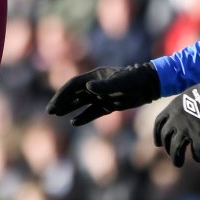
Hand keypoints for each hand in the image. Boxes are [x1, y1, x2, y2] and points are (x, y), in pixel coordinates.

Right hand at [46, 63, 160, 125]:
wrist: (150, 85)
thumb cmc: (135, 80)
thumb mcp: (120, 83)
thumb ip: (104, 86)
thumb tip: (87, 88)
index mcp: (94, 77)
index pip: (73, 86)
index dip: (62, 94)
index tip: (54, 104)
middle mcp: (95, 86)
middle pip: (74, 94)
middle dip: (62, 102)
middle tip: (50, 111)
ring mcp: (102, 95)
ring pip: (81, 103)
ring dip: (69, 108)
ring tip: (57, 115)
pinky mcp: (109, 105)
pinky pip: (93, 111)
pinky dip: (84, 117)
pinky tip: (75, 122)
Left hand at [153, 62, 199, 166]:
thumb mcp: (186, 98)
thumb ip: (182, 110)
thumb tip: (185, 119)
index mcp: (170, 109)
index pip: (158, 125)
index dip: (157, 135)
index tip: (158, 144)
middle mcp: (174, 120)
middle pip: (166, 138)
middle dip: (168, 149)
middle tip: (173, 156)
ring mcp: (185, 127)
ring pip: (176, 147)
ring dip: (177, 157)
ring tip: (178, 164)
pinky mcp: (199, 134)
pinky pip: (196, 149)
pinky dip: (197, 155)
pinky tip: (198, 158)